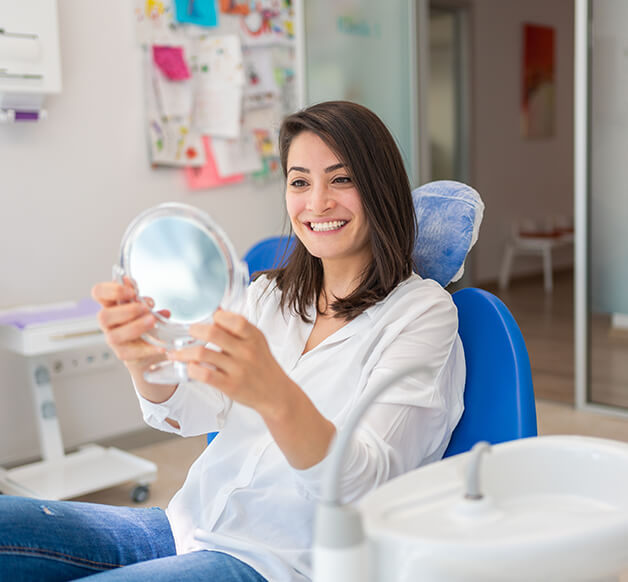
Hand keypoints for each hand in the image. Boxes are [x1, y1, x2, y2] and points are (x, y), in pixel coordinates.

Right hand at [91, 277, 165, 368]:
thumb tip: (148, 301)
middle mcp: (108, 323)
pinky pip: (132, 353)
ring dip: (135, 327)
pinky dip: (147, 349)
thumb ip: (145, 302)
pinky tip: (161, 345)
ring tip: (152, 321)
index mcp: (111, 305)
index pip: (99, 293)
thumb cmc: (144, 321)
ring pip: (114, 336)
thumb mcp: (146, 308)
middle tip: (146, 308)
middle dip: (126, 310)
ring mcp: (113, 339)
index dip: (111, 290)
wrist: (151, 345)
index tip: (132, 291)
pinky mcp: (123, 353)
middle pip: (103, 316)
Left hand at [168, 310, 292, 420]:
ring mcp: (238, 369)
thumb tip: (216, 311)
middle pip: (213, 333)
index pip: (233, 319)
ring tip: (176, 352)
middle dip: (194, 330)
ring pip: (203, 354)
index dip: (216, 316)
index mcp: (253, 336)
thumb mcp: (257, 341)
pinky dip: (192, 369)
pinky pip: (205, 375)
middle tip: (188, 332)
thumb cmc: (263, 365)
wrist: (275, 393)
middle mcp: (246, 351)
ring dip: (184, 352)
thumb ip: (238, 327)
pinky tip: (188, 367)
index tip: (207, 318)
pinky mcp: (230, 385)